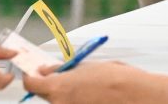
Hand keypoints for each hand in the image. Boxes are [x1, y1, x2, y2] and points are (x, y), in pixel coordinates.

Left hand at [23, 61, 139, 103]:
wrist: (136, 96)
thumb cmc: (114, 79)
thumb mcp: (85, 67)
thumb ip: (63, 71)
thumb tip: (49, 71)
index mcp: (58, 88)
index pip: (30, 84)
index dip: (32, 76)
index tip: (36, 71)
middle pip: (45, 95)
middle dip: (51, 86)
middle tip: (65, 78)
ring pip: (60, 102)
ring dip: (67, 96)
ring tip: (87, 88)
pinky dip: (78, 101)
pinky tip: (92, 97)